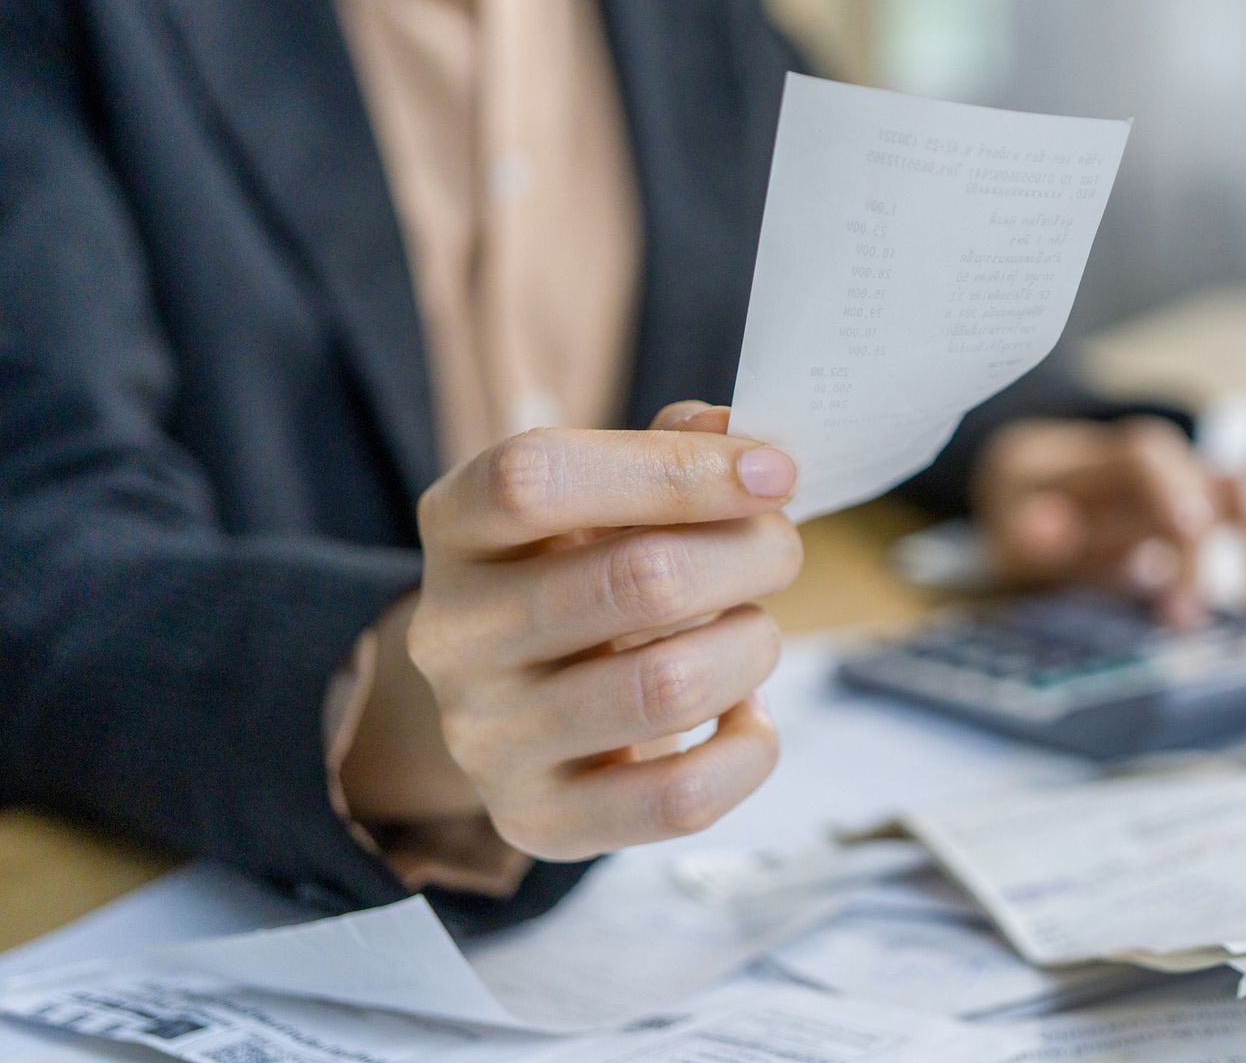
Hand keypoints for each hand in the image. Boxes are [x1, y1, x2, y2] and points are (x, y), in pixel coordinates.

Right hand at [345, 403, 801, 860]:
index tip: (772, 472)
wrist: (518, 706)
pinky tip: (744, 713)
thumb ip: (665, 450)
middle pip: (635, 580)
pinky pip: (681, 798)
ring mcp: (488, 739)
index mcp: (456, 526)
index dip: (673, 468)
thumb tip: (736, 438)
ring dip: (752, 645)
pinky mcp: (539, 821)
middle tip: (779, 549)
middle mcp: (453, 635)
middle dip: (749, 553)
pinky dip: (749, 747)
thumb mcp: (600, 496)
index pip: (535, 477)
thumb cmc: (582, 574)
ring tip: (752, 630)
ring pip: (669, 687)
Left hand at [972, 416, 1245, 627]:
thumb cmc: (1030, 504)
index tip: (1192, 528)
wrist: (1037, 484)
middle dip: (1200, 552)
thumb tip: (1049, 534)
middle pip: (1201, 481)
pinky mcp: (1209, 507)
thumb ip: (1026, 529)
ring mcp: (1187, 482)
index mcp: (1098, 457)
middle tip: (1183, 617)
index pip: (1144, 457)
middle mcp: (1155, 464)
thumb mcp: (1008, 520)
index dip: (1172, 488)